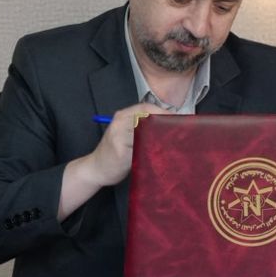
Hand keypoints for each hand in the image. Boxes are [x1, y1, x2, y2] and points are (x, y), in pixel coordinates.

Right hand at [59, 102, 168, 217]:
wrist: (95, 169)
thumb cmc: (116, 152)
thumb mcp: (126, 134)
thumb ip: (142, 128)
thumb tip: (171, 126)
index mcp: (122, 116)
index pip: (147, 107)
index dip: (164, 113)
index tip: (179, 122)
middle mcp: (119, 122)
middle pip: (147, 118)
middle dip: (165, 126)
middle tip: (180, 134)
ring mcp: (118, 137)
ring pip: (145, 133)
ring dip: (161, 139)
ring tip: (174, 146)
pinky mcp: (120, 152)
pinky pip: (140, 149)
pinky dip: (152, 152)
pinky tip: (160, 157)